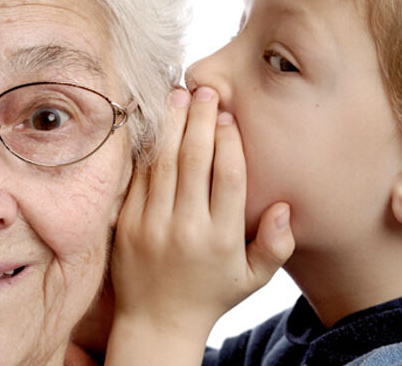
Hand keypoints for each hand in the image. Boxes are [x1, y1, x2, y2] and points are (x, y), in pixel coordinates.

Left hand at [106, 87, 294, 364]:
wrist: (157, 322)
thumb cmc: (209, 296)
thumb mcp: (252, 279)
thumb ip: (276, 245)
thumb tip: (286, 207)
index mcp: (222, 238)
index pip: (228, 177)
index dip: (229, 140)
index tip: (228, 114)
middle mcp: (186, 228)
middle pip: (195, 161)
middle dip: (200, 120)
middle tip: (204, 90)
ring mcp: (151, 225)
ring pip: (163, 163)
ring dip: (172, 125)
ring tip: (178, 94)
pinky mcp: (126, 224)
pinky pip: (138, 178)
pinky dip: (147, 149)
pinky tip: (154, 125)